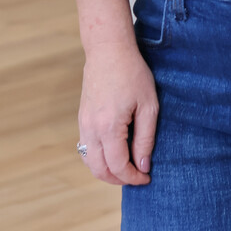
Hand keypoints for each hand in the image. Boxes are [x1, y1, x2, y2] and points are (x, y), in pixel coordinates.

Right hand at [77, 40, 158, 185]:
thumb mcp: (148, 105)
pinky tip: (114, 153)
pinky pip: (85, 148)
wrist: (108, 50)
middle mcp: (91, 129)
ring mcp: (83, 124)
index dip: (133, 177)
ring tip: (127, 167)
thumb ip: (145, 138)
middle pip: (99, 170)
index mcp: (108, 127)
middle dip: (119, 179)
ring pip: (89, 162)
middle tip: (137, 176)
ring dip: (106, 171)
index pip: (118, 167)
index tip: (147, 177)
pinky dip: (97, 159)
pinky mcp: (81, 118)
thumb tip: (143, 166)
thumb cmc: (132, 73)